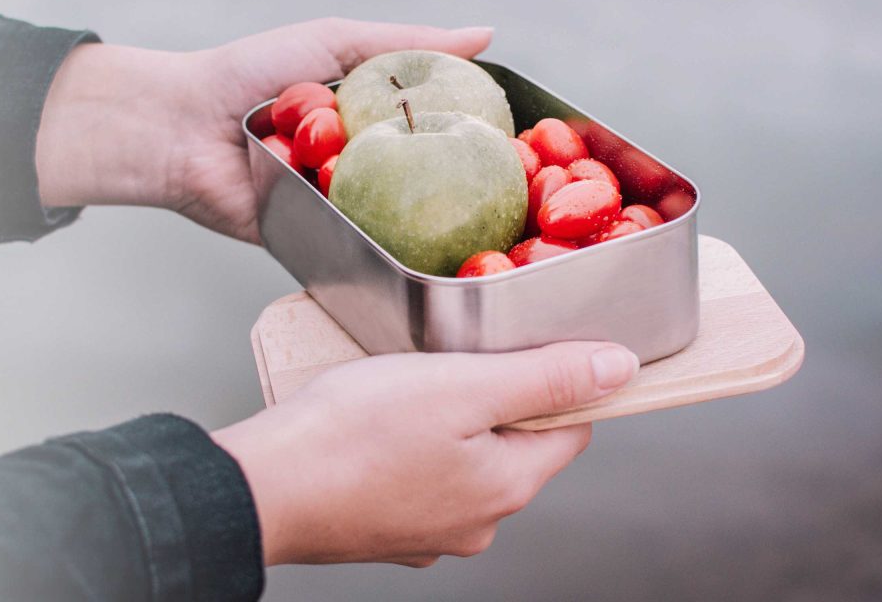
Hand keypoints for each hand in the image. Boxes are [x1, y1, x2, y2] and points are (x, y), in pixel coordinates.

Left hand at [36, 18, 493, 242]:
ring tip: (490, 236)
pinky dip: (386, 251)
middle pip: (428, 180)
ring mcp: (344, 205)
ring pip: (401, 218)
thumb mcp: (338, 43)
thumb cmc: (253, 73)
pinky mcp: (319, 239)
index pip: (439, 130)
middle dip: (469, 192)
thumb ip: (409, 44)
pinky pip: (361, 248)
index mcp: (371, 119)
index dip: (481, 141)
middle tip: (523, 206)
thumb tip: (485, 35)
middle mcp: (364, 164)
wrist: (181, 126)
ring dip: (433, 223)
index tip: (526, 152)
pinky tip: (429, 259)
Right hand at [211, 342, 638, 566]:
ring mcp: (431, 532)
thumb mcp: (462, 386)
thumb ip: (546, 378)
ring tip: (402, 391)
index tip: (513, 350)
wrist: (261, 489)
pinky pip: (420, 476)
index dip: (550, 378)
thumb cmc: (352, 434)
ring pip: (465, 458)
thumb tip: (620, 369)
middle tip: (444, 364)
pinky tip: (376, 427)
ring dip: (447, 421)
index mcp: (508, 486)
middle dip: (490, 397)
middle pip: (515, 441)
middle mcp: (479, 522)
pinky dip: (409, 448)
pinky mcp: (388, 529)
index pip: (569, 424)